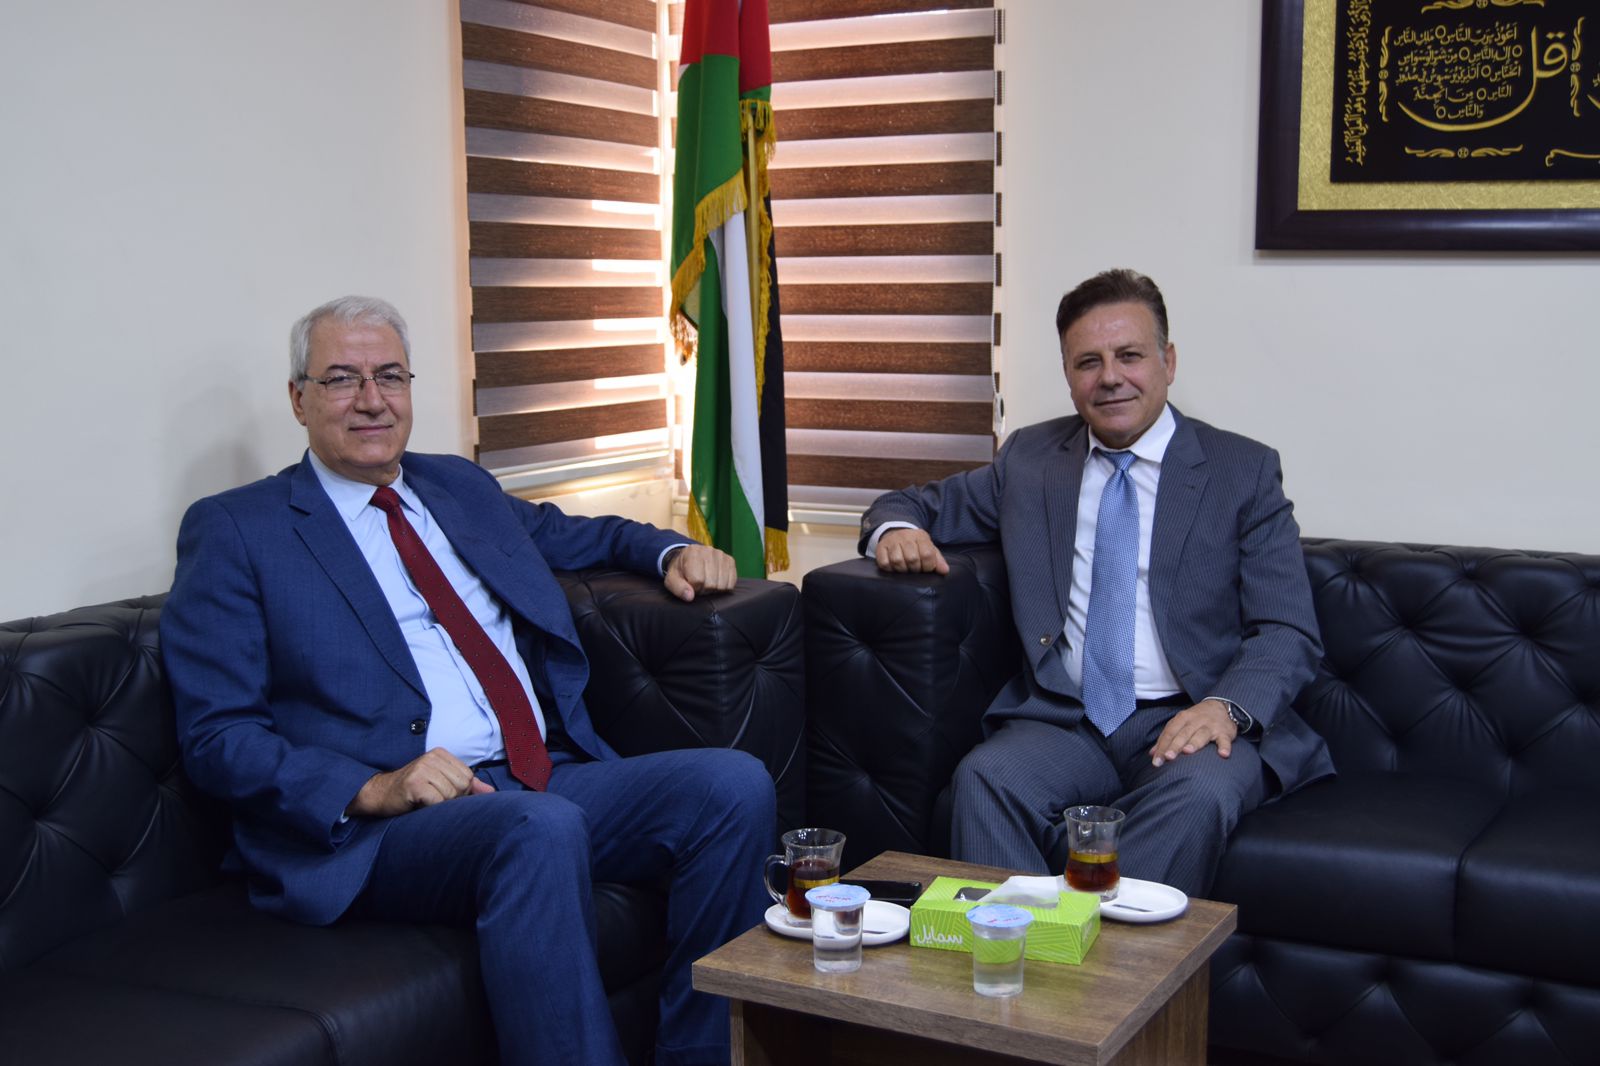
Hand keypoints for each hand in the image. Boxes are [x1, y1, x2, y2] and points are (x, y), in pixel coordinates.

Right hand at [348, 747, 494, 816]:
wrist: (379, 794)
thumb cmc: (412, 791)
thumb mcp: (440, 783)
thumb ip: (467, 786)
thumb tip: (491, 792)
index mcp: (441, 754)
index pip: (468, 777)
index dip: (459, 792)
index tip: (441, 794)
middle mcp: (432, 757)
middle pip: (462, 785)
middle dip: (451, 799)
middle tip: (431, 799)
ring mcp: (422, 768)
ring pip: (451, 795)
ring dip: (439, 805)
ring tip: (424, 801)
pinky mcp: (414, 783)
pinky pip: (437, 802)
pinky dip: (430, 808)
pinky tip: (418, 804)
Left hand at [664, 543, 737, 601]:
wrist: (688, 557)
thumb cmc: (680, 570)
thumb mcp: (672, 579)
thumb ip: (678, 588)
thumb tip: (690, 597)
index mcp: (692, 553)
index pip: (698, 580)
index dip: (694, 587)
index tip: (690, 584)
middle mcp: (708, 551)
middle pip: (711, 583)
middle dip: (704, 589)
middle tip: (699, 584)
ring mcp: (721, 554)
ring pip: (722, 584)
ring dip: (714, 588)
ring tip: (707, 582)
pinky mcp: (730, 560)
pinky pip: (732, 582)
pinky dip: (724, 586)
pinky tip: (716, 581)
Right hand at [875, 528, 948, 573]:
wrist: (895, 532)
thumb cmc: (915, 544)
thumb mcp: (928, 548)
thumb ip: (937, 560)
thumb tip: (944, 571)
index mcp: (920, 536)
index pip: (927, 554)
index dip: (928, 566)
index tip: (926, 568)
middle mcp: (905, 537)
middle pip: (912, 559)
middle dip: (915, 569)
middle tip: (915, 569)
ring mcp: (892, 542)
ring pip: (898, 561)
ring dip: (903, 569)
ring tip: (905, 568)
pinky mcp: (881, 548)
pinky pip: (885, 563)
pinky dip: (890, 568)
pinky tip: (894, 567)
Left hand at [1149, 699, 1237, 767]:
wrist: (1221, 706)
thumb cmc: (1196, 719)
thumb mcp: (1180, 723)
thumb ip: (1166, 738)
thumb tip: (1152, 754)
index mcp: (1182, 718)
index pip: (1170, 733)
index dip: (1162, 746)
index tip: (1156, 761)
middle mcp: (1196, 720)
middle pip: (1183, 734)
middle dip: (1175, 745)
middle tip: (1168, 757)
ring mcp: (1211, 726)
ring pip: (1201, 734)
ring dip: (1195, 743)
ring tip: (1188, 751)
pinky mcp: (1225, 732)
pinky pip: (1224, 739)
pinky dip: (1224, 746)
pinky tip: (1223, 754)